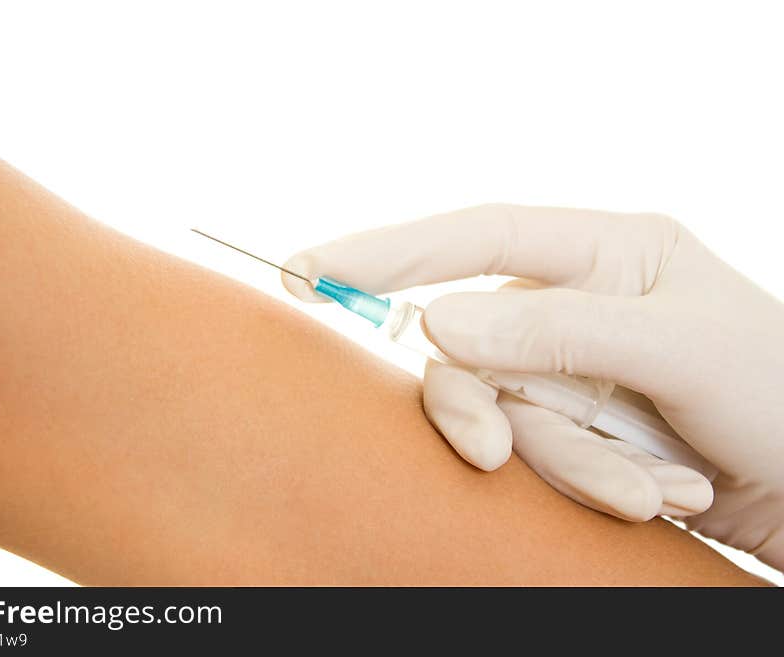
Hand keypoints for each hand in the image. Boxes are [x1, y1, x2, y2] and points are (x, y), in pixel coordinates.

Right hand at [282, 204, 783, 569]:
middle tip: (485, 456)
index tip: (311, 270)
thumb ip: (559, 330)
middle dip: (482, 408)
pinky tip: (667, 491)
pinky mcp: (572, 426)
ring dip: (573, 462)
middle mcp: (571, 306)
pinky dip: (593, 482)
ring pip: (502, 413)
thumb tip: (438, 323)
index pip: (476, 235)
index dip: (389, 249)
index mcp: (603, 252)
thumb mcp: (681, 348)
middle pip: (468, 346)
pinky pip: (536, 455)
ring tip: (656, 490)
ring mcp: (567, 370)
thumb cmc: (776, 392)